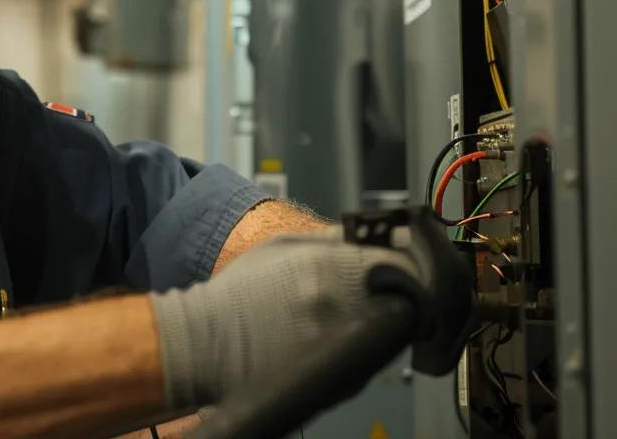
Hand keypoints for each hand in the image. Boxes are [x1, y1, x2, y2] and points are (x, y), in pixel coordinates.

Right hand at [148, 225, 422, 409]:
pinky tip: (343, 335)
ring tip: (362, 312)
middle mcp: (347, 313)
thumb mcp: (284, 248)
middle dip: (404, 294)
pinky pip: (374, 360)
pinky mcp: (341, 383)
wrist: (207, 344)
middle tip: (392, 288)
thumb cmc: (240, 295)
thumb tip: (379, 233)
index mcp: (334, 272)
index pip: (405, 266)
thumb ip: (335, 240)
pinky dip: (368, 346)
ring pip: (396, 335)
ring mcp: (345, 352)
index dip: (408, 263)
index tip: (403, 261)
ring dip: (390, 321)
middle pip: (409, 303)